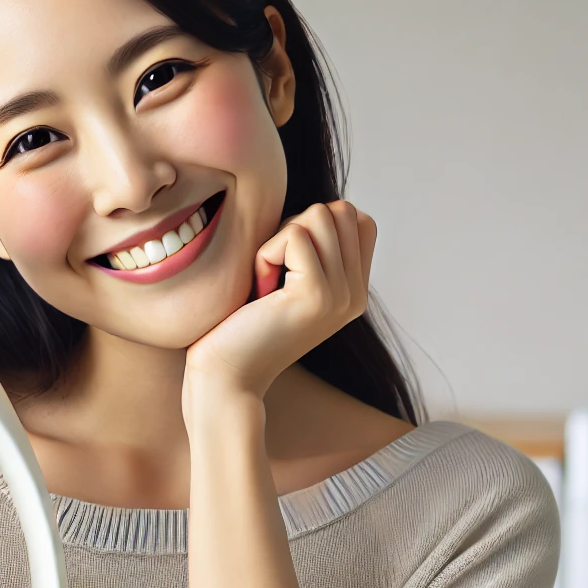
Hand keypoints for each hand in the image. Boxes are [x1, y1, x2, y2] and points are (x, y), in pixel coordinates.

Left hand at [184, 200, 376, 404]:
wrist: (227, 378)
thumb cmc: (242, 327)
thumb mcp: (287, 284)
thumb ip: (313, 252)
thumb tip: (320, 209)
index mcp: (354, 291)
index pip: (360, 221)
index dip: (318, 224)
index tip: (288, 261)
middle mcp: (356, 294)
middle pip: (341, 211)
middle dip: (297, 226)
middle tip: (274, 268)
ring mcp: (342, 295)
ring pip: (321, 215)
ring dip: (280, 239)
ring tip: (267, 278)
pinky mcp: (317, 295)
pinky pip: (295, 235)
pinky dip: (266, 254)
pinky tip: (259, 290)